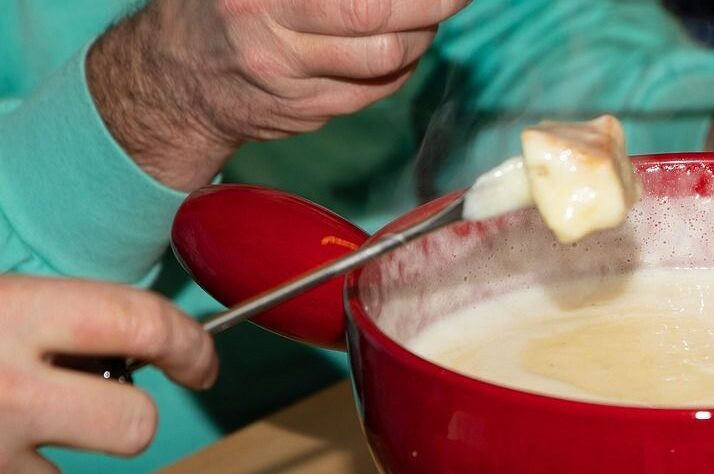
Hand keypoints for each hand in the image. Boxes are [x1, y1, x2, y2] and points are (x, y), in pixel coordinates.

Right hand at [0, 276, 217, 473]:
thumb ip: (57, 315)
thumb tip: (135, 340)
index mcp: (17, 310)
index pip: (142, 324)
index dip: (189, 346)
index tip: (199, 362)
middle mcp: (8, 380)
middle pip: (134, 422)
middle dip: (130, 417)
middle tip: (107, 402)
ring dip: (57, 459)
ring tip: (14, 428)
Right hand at [88, 0, 470, 189]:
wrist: (172, 80)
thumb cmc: (222, 7)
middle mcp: (268, 28)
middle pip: (372, 14)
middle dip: (430, 3)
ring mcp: (288, 76)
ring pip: (383, 59)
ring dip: (420, 36)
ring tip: (429, 16)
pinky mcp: (306, 112)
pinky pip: (375, 90)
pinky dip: (401, 67)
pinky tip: (402, 45)